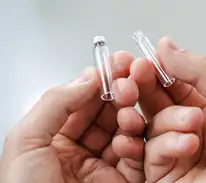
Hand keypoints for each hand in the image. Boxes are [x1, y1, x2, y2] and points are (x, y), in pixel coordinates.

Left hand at [0, 51, 144, 182]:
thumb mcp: (26, 142)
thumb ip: (56, 103)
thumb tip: (87, 77)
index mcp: (53, 137)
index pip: (81, 100)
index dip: (99, 80)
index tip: (115, 64)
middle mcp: (79, 149)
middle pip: (105, 112)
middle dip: (119, 92)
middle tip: (132, 75)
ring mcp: (102, 165)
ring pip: (123, 130)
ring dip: (129, 114)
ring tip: (130, 105)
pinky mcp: (122, 180)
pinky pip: (134, 156)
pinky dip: (135, 143)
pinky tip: (129, 137)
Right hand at [130, 38, 205, 182]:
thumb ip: (203, 70)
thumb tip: (167, 46)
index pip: (173, 83)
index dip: (157, 69)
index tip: (145, 58)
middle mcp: (189, 127)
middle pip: (154, 101)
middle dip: (144, 86)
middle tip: (138, 74)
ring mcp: (176, 150)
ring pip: (151, 124)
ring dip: (167, 119)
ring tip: (191, 121)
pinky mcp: (164, 173)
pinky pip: (152, 152)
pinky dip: (167, 145)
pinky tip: (189, 145)